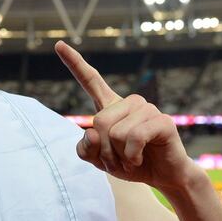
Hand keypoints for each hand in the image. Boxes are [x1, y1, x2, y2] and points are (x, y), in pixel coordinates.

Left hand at [55, 41, 195, 190]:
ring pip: (116, 133)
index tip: (59, 44)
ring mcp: (147, 108)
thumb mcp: (99, 160)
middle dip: (104, 150)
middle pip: (99, 121)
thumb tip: (92, 133)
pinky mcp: (162, 120)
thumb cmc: (130, 163)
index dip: (74, 63)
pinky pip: (134, 138)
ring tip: (131, 158)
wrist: (161, 176)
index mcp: (111, 106)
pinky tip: (139, 158)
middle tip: (118, 159)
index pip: (90, 80)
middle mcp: (129, 102)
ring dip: (119, 155)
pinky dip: (132, 156)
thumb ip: (86, 149)